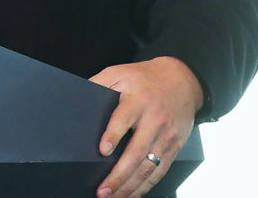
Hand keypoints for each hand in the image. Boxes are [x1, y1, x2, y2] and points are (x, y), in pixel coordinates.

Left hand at [90, 56, 202, 197]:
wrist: (181, 80)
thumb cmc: (144, 78)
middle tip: (102, 189)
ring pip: (148, 167)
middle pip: (137, 151)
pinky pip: (160, 171)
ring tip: (112, 196)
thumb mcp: (119, 73)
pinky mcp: (174, 146)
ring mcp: (166, 136)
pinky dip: (146, 186)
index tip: (102, 150)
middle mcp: (154, 120)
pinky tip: (132, 194)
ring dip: (130, 185)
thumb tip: (76, 96)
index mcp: (137, 100)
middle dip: (119, 174)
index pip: (123, 119)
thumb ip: (98, 83)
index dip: (113, 134)